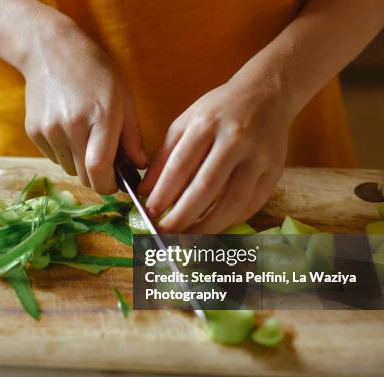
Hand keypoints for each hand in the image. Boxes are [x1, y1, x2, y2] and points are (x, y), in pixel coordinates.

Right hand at [21, 21, 146, 193]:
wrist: (50, 51)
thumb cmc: (95, 73)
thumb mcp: (124, 98)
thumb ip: (132, 136)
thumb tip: (138, 167)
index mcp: (101, 117)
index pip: (99, 169)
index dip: (108, 186)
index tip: (114, 186)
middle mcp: (72, 126)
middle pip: (84, 175)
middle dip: (96, 176)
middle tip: (104, 161)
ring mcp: (49, 129)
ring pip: (69, 168)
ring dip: (79, 162)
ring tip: (83, 136)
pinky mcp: (34, 131)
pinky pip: (53, 157)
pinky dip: (63, 152)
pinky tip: (67, 128)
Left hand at [138, 80, 291, 232]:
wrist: (267, 95)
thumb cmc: (218, 111)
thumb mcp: (185, 123)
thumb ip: (164, 157)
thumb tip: (144, 193)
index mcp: (206, 124)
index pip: (180, 166)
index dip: (163, 193)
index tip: (149, 213)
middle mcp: (235, 140)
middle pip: (206, 187)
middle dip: (182, 216)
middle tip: (164, 234)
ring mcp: (258, 157)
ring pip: (232, 201)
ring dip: (207, 227)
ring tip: (187, 239)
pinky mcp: (274, 171)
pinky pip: (251, 205)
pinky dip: (230, 221)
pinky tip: (212, 229)